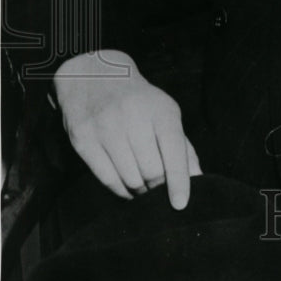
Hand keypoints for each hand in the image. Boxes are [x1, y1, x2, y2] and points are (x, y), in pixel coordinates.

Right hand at [53, 50, 201, 208]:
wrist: (95, 76)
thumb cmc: (139, 101)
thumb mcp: (165, 113)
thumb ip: (182, 146)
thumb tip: (197, 178)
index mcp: (160, 110)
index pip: (174, 150)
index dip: (179, 181)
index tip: (181, 204)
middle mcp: (132, 117)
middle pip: (152, 171)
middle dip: (159, 187)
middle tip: (159, 188)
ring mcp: (105, 128)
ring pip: (130, 179)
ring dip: (141, 190)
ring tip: (144, 186)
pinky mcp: (83, 140)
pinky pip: (107, 179)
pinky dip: (121, 191)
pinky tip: (128, 188)